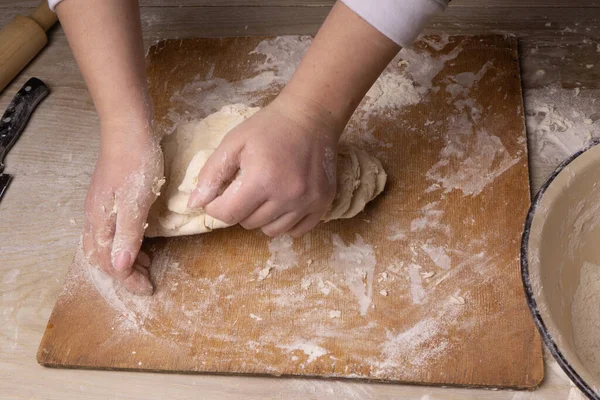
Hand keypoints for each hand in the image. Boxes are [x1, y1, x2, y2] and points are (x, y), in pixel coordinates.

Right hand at [83, 121, 163, 294]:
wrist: (129, 129)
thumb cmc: (136, 164)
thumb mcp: (135, 203)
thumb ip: (127, 236)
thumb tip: (118, 268)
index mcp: (100, 222)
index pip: (108, 264)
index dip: (128, 280)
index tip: (149, 289)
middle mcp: (95, 217)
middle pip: (102, 257)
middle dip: (125, 273)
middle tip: (149, 277)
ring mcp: (101, 207)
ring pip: (106, 244)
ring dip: (126, 259)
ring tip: (149, 261)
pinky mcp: (110, 197)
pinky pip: (112, 231)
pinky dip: (125, 243)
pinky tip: (141, 238)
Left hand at [187, 93, 340, 236]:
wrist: (311, 116)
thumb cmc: (269, 127)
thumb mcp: (233, 143)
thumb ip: (211, 174)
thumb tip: (194, 204)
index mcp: (262, 179)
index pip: (228, 214)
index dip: (216, 207)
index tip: (218, 195)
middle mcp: (287, 196)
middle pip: (248, 223)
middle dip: (240, 208)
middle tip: (245, 186)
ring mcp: (308, 202)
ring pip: (271, 230)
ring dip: (261, 217)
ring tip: (265, 194)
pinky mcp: (323, 204)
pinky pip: (296, 231)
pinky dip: (285, 222)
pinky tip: (283, 202)